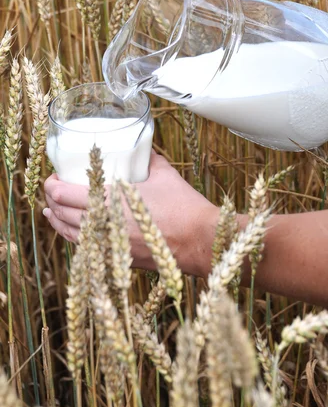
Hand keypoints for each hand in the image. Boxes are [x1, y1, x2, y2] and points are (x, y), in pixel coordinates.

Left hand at [43, 151, 216, 274]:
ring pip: (68, 233)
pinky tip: (71, 231)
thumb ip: (146, 158)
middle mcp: (103, 225)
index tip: (54, 176)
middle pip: (60, 213)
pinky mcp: (118, 259)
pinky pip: (84, 248)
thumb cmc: (183, 205)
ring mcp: (109, 245)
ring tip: (51, 210)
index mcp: (110, 201)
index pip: (63, 194)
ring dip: (56, 219)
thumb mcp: (162, 172)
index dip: (52, 185)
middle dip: (51, 200)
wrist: (198, 239)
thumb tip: (138, 148)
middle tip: (53, 189)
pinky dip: (72, 237)